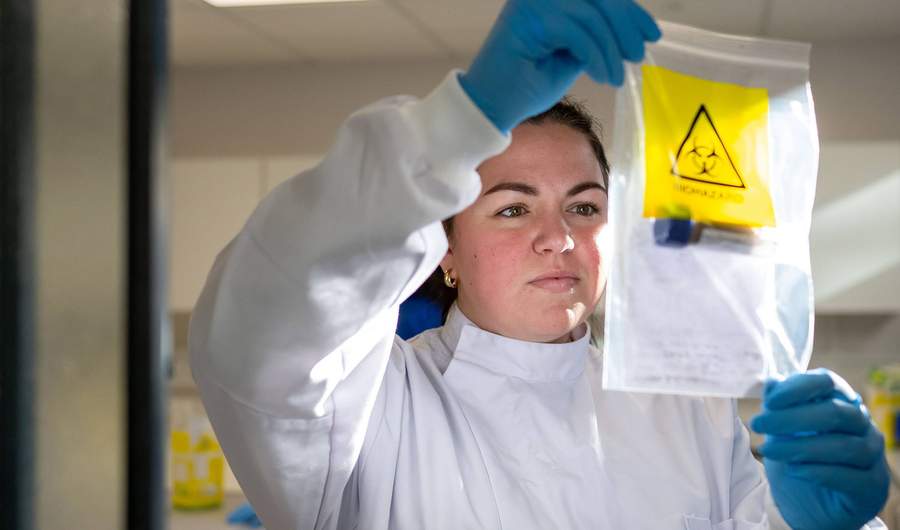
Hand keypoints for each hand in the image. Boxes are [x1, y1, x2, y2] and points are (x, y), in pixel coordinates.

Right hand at [459, 0, 659, 132]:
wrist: (492, 106)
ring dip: (609, 49)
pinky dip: (596, 55)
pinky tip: (602, 76)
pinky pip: (577, 32)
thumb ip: (594, 34)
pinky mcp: (529, 19)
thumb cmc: (527, 83)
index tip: (650, 33)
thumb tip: (629, 29)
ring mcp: (532, 2)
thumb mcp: (572, 53)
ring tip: (614, 75)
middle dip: (625, 25)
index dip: (628, 11)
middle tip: (637, 54)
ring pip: (591, 15)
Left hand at [751, 369, 889, 529]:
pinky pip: (850, 476)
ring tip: (768, 450)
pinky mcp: (872, 486)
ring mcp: (872, 454)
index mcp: (840, 401)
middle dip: (791, 418)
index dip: (798, 388)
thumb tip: (772, 382)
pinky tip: (794, 470)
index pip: (827, 381)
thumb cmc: (798, 459)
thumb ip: (778, 407)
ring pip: (843, 446)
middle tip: (758, 425)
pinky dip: (818, 472)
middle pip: (835, 412)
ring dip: (800, 447)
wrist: (810, 506)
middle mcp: (861, 424)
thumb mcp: (780, 431)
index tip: (769, 401)